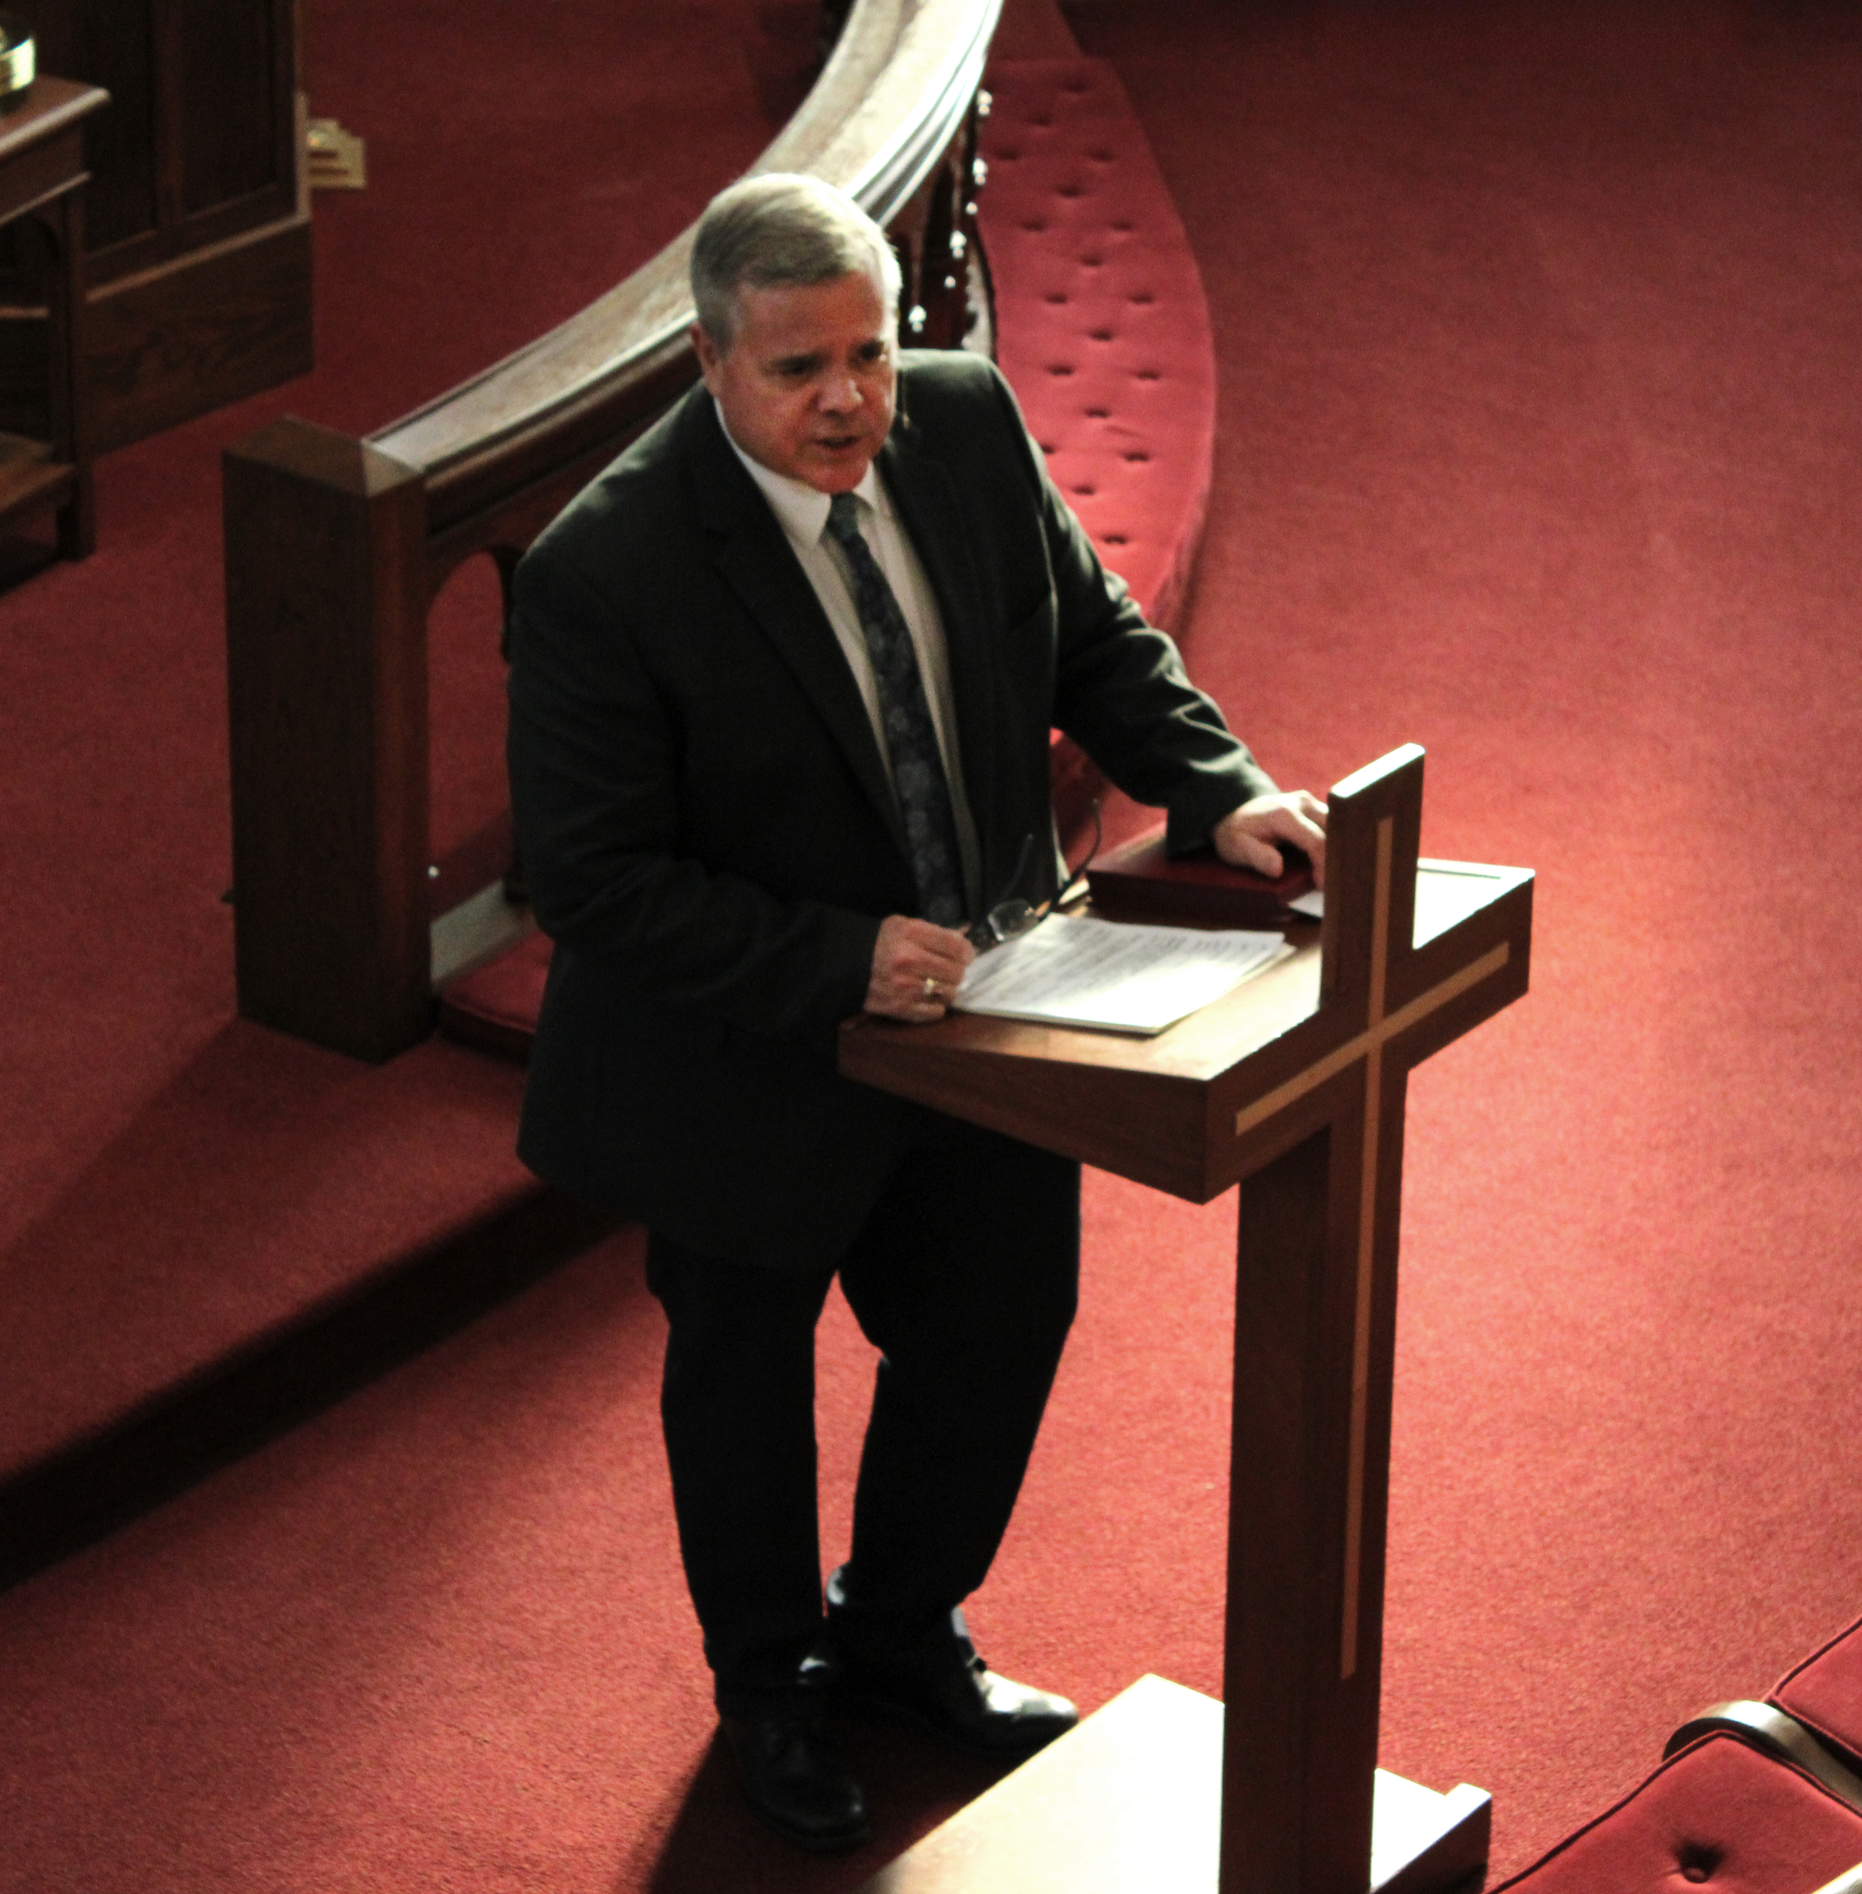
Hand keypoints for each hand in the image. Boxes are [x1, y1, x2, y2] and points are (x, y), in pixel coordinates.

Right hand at [866, 915, 975, 1021]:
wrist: (845, 964)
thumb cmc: (879, 942)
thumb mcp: (903, 925)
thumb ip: (934, 932)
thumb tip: (965, 940)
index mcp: (911, 934)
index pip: (956, 946)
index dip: (967, 952)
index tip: (965, 955)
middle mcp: (909, 960)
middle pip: (957, 972)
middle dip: (957, 971)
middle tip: (949, 970)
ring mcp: (905, 986)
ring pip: (950, 993)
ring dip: (947, 989)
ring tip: (937, 983)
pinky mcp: (900, 1007)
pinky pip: (936, 1012)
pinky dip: (936, 1006)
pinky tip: (927, 997)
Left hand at [1212, 790, 1328, 887]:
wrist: (1234, 811)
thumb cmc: (1236, 833)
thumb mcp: (1236, 848)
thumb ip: (1257, 857)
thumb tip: (1278, 869)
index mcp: (1284, 815)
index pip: (1316, 840)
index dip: (1324, 865)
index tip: (1324, 886)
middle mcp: (1302, 803)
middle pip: (1334, 830)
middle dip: (1337, 858)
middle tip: (1336, 883)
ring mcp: (1310, 802)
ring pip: (1338, 826)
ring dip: (1339, 849)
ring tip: (1336, 874)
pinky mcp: (1314, 806)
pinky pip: (1332, 824)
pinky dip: (1335, 842)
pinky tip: (1333, 861)